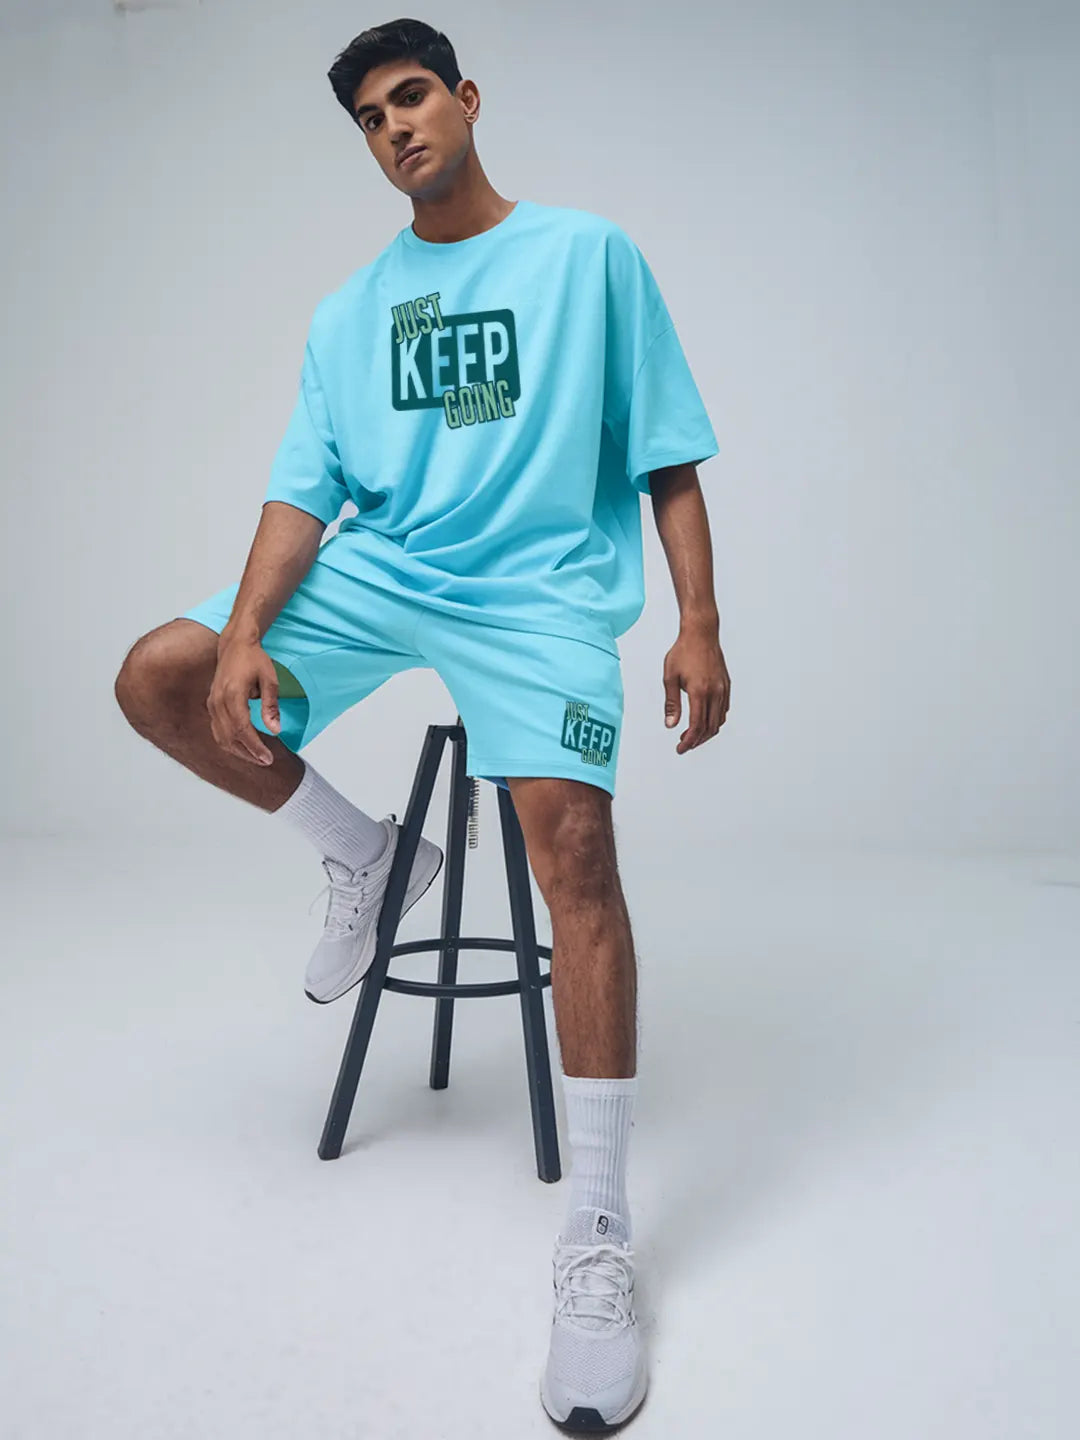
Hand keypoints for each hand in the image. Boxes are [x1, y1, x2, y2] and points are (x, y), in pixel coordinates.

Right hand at [206, 637, 280, 764]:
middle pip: (230, 737)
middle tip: (266, 761)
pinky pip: (217, 730)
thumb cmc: (254, 659)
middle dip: (248, 753)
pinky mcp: (211, 705)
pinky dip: (229, 742)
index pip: (242, 729)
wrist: (235, 645)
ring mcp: (212, 704)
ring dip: (238, 751)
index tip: (267, 758)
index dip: (255, 747)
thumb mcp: (270, 680)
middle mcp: (218, 701)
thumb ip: (271, 706)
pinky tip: (243, 746)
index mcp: (233, 694)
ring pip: (221, 737)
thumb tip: (275, 730)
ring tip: (256, 757)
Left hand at [663, 623, 729, 753]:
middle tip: (683, 745)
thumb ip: (671, 703)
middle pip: (709, 728)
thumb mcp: (670, 677)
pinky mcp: (726, 685)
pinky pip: (723, 710)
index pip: (696, 726)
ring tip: (692, 735)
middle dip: (697, 740)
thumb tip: (670, 725)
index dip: (689, 741)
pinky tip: (704, 720)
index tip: (680, 749)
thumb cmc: (683, 651)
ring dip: (706, 732)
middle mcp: (715, 692)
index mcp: (700, 692)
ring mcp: (723, 689)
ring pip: (719, 721)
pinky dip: (715, 720)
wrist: (701, 633)